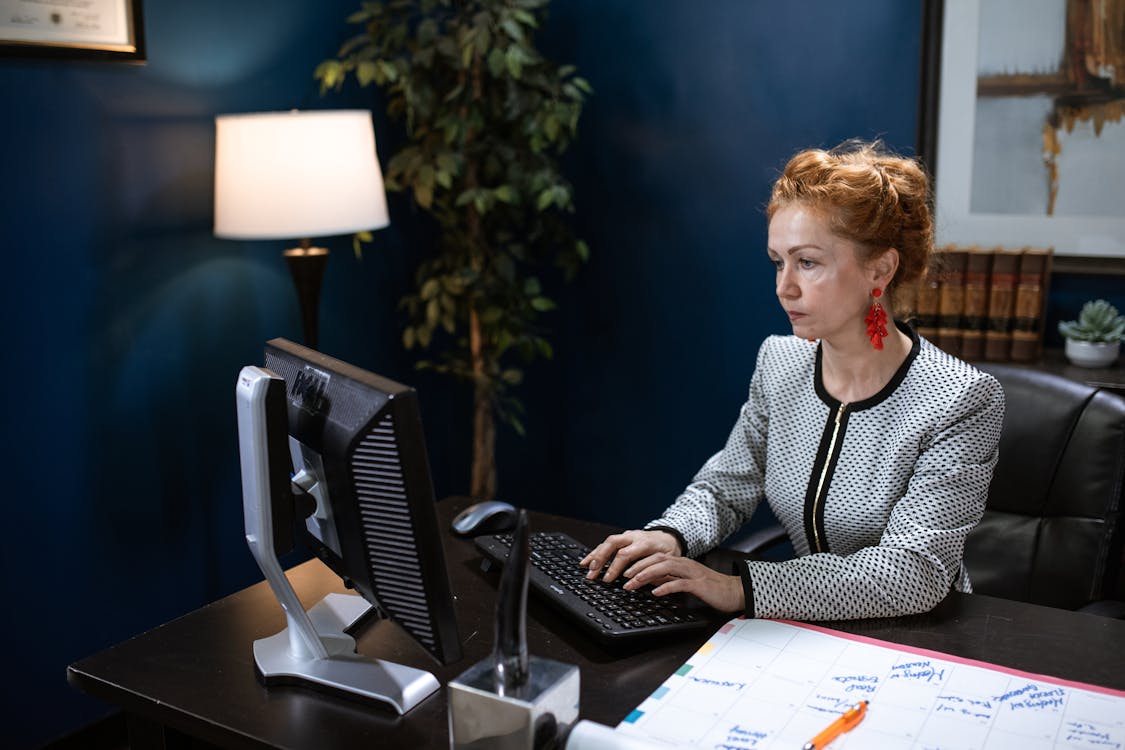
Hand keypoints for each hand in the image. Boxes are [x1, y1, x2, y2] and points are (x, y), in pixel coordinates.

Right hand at [580, 530, 680, 582]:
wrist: (669, 536)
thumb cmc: (668, 550)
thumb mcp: (667, 562)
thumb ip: (655, 572)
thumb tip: (644, 585)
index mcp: (645, 543)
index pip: (626, 554)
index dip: (615, 567)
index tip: (608, 579)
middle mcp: (633, 537)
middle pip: (613, 544)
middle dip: (600, 559)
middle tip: (593, 573)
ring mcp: (626, 536)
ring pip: (607, 542)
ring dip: (595, 555)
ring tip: (586, 568)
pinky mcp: (622, 538)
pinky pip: (606, 544)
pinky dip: (595, 552)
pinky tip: (587, 561)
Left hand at [622, 554, 745, 612]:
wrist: (734, 591)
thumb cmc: (711, 588)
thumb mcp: (686, 582)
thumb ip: (670, 579)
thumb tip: (650, 580)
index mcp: (681, 562)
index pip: (656, 558)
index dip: (639, 562)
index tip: (625, 571)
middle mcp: (685, 564)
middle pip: (658, 560)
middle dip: (639, 567)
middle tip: (624, 576)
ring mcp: (692, 573)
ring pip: (666, 568)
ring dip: (647, 574)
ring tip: (634, 582)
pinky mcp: (699, 584)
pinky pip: (680, 584)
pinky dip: (666, 587)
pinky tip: (655, 592)